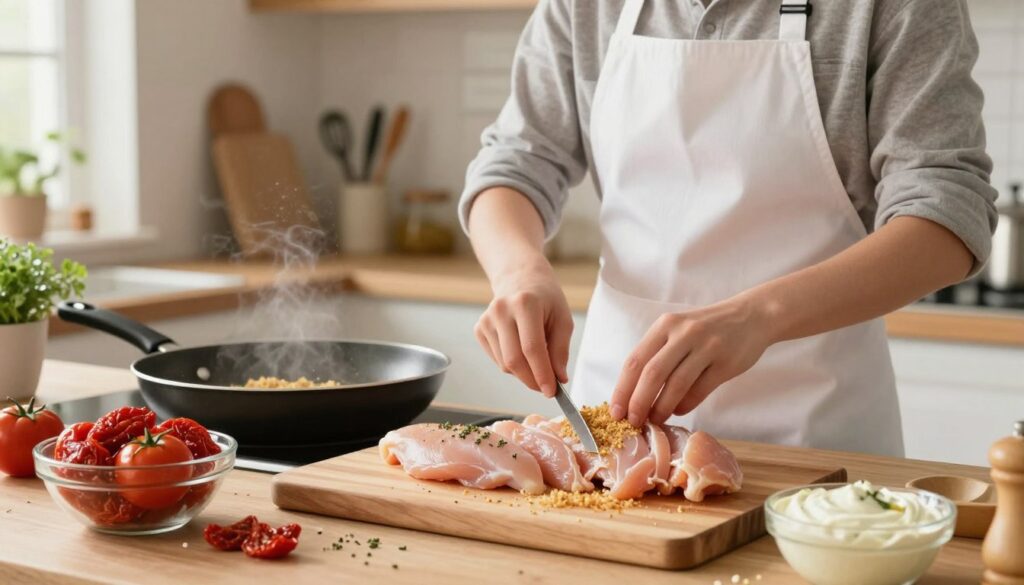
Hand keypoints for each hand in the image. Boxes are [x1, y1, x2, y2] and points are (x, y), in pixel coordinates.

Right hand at [474, 263, 573, 397]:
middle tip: (546, 387)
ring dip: (523, 373)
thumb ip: (560, 350)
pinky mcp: (479, 329)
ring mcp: (487, 320)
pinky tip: (521, 350)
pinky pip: (496, 360)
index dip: (542, 374)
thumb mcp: (562, 319)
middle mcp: (501, 310)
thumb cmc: (545, 298)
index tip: (551, 391)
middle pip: (514, 360)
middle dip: (531, 380)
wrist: (520, 277)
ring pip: (504, 364)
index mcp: (525, 304)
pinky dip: (511, 365)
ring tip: (537, 359)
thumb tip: (558, 378)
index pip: (532, 348)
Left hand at [610, 296, 774, 425]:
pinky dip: (685, 405)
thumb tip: (632, 395)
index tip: (615, 412)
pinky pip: (700, 390)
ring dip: (662, 408)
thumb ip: (657, 354)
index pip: (635, 360)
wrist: (750, 316)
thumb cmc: (705, 329)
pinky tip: (679, 410)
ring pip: (676, 385)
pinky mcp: (726, 363)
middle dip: (639, 403)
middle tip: (633, 422)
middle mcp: (684, 333)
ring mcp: (707, 347)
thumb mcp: (677, 330)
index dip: (622, 389)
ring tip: (656, 420)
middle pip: (652, 374)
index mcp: (665, 325)